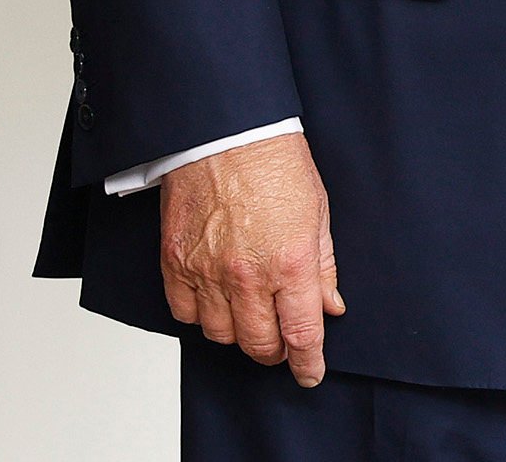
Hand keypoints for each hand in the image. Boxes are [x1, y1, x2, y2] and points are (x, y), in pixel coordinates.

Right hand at [159, 131, 344, 385]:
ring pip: (221, 335)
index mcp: (290, 262)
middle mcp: (247, 275)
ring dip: (238, 333)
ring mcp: (207, 272)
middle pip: (259, 343)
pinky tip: (215, 300)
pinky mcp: (175, 262)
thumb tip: (330, 305)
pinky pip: (184, 314)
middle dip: (275, 352)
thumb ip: (323, 265)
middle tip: (282, 343)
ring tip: (249, 315)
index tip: (310, 373)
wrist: (225, 132)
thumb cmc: (274, 162)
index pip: (301, 334)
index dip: (307, 363)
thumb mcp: (317, 212)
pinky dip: (201, 316)